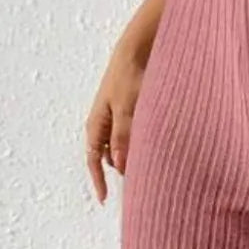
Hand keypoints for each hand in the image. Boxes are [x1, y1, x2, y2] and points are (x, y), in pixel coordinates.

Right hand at [84, 48, 145, 203]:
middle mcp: (104, 124)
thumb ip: (123, 136)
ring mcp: (116, 117)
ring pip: (122, 147)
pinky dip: (140, 144)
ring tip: (152, 168)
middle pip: (109, 157)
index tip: (105, 200)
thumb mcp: (127, 108)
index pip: (93, 160)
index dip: (98, 181)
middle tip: (139, 187)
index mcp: (96, 125)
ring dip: (133, 157)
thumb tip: (119, 166)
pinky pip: (132, 135)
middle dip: (121, 172)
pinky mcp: (130, 111)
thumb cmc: (129, 75)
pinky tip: (155, 147)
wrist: (138, 48)